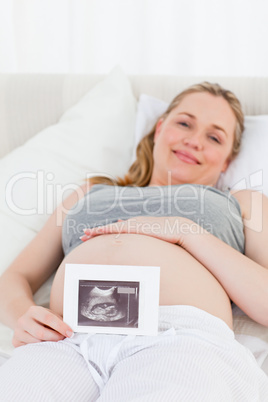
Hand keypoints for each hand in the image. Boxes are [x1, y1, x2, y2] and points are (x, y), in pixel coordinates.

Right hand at [12, 305, 73, 347]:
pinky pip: (30, 349)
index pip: (48, 318)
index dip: (60, 327)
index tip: (70, 333)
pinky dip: (40, 348)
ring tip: (54, 341)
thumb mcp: (49, 315)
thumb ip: (58, 321)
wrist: (25, 321)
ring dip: (49, 344)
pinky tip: (45, 345)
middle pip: (41, 333)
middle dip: (55, 337)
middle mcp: (23, 320)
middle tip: (63, 338)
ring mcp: (17, 332)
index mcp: (33, 311)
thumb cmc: (41, 319)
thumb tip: (70, 331)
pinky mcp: (15, 342)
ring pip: (36, 343)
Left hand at [80, 216, 196, 246]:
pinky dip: (105, 231)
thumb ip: (150, 241)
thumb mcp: (158, 240)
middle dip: (97, 232)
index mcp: (138, 226)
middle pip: (111, 228)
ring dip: (97, 232)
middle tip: (84, 235)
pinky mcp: (136, 227)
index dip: (106, 232)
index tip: (96, 235)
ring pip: (110, 228)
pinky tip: (97, 233)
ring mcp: (134, 224)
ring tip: (85, 235)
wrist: (180, 229)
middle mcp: (133, 223)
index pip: (118, 229)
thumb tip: (145, 248)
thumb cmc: (171, 236)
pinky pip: (117, 230)